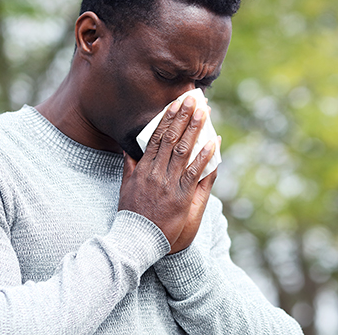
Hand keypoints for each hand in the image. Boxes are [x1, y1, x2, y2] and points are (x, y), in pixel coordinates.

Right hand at [119, 96, 216, 250]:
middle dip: (184, 117)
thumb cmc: (132, 214)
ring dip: (195, 129)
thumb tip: (128, 150)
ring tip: (204, 113)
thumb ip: (130, 167)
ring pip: (183, 150)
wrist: (136, 238)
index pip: (157, 137)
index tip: (177, 103)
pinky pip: (194, 172)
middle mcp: (155, 172)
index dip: (168, 118)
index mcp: (143, 168)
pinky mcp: (181, 196)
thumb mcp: (125, 187)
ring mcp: (168, 184)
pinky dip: (203, 156)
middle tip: (194, 99)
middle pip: (171, 138)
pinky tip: (212, 142)